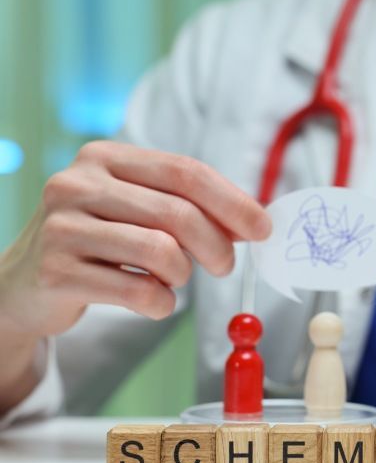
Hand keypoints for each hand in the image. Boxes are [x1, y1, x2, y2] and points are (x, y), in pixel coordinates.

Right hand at [0, 141, 271, 339]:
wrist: (25, 284)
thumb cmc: (100, 242)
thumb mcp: (140, 210)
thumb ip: (191, 208)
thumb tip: (255, 222)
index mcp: (105, 158)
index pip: (185, 171)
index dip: (232, 202)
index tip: (263, 228)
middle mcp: (77, 184)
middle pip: (178, 213)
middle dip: (217, 245)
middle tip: (225, 266)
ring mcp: (62, 227)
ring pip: (161, 252)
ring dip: (183, 275)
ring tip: (172, 279)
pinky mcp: (57, 272)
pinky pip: (138, 292)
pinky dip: (161, 304)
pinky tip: (152, 301)